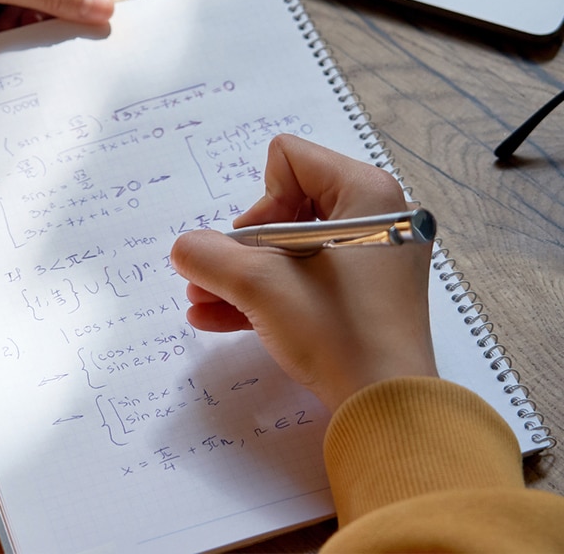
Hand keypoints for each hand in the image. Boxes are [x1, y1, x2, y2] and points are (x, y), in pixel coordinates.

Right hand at [170, 135, 437, 411]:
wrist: (388, 412)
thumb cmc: (336, 332)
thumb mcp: (260, 286)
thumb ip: (209, 255)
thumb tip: (184, 248)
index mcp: (366, 192)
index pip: (288, 160)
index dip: (259, 202)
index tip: (257, 251)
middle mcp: (374, 216)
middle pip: (284, 203)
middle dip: (243, 245)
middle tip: (222, 277)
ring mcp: (371, 258)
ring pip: (288, 247)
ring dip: (242, 272)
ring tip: (201, 298)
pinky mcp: (363, 294)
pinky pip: (304, 277)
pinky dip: (265, 293)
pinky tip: (215, 316)